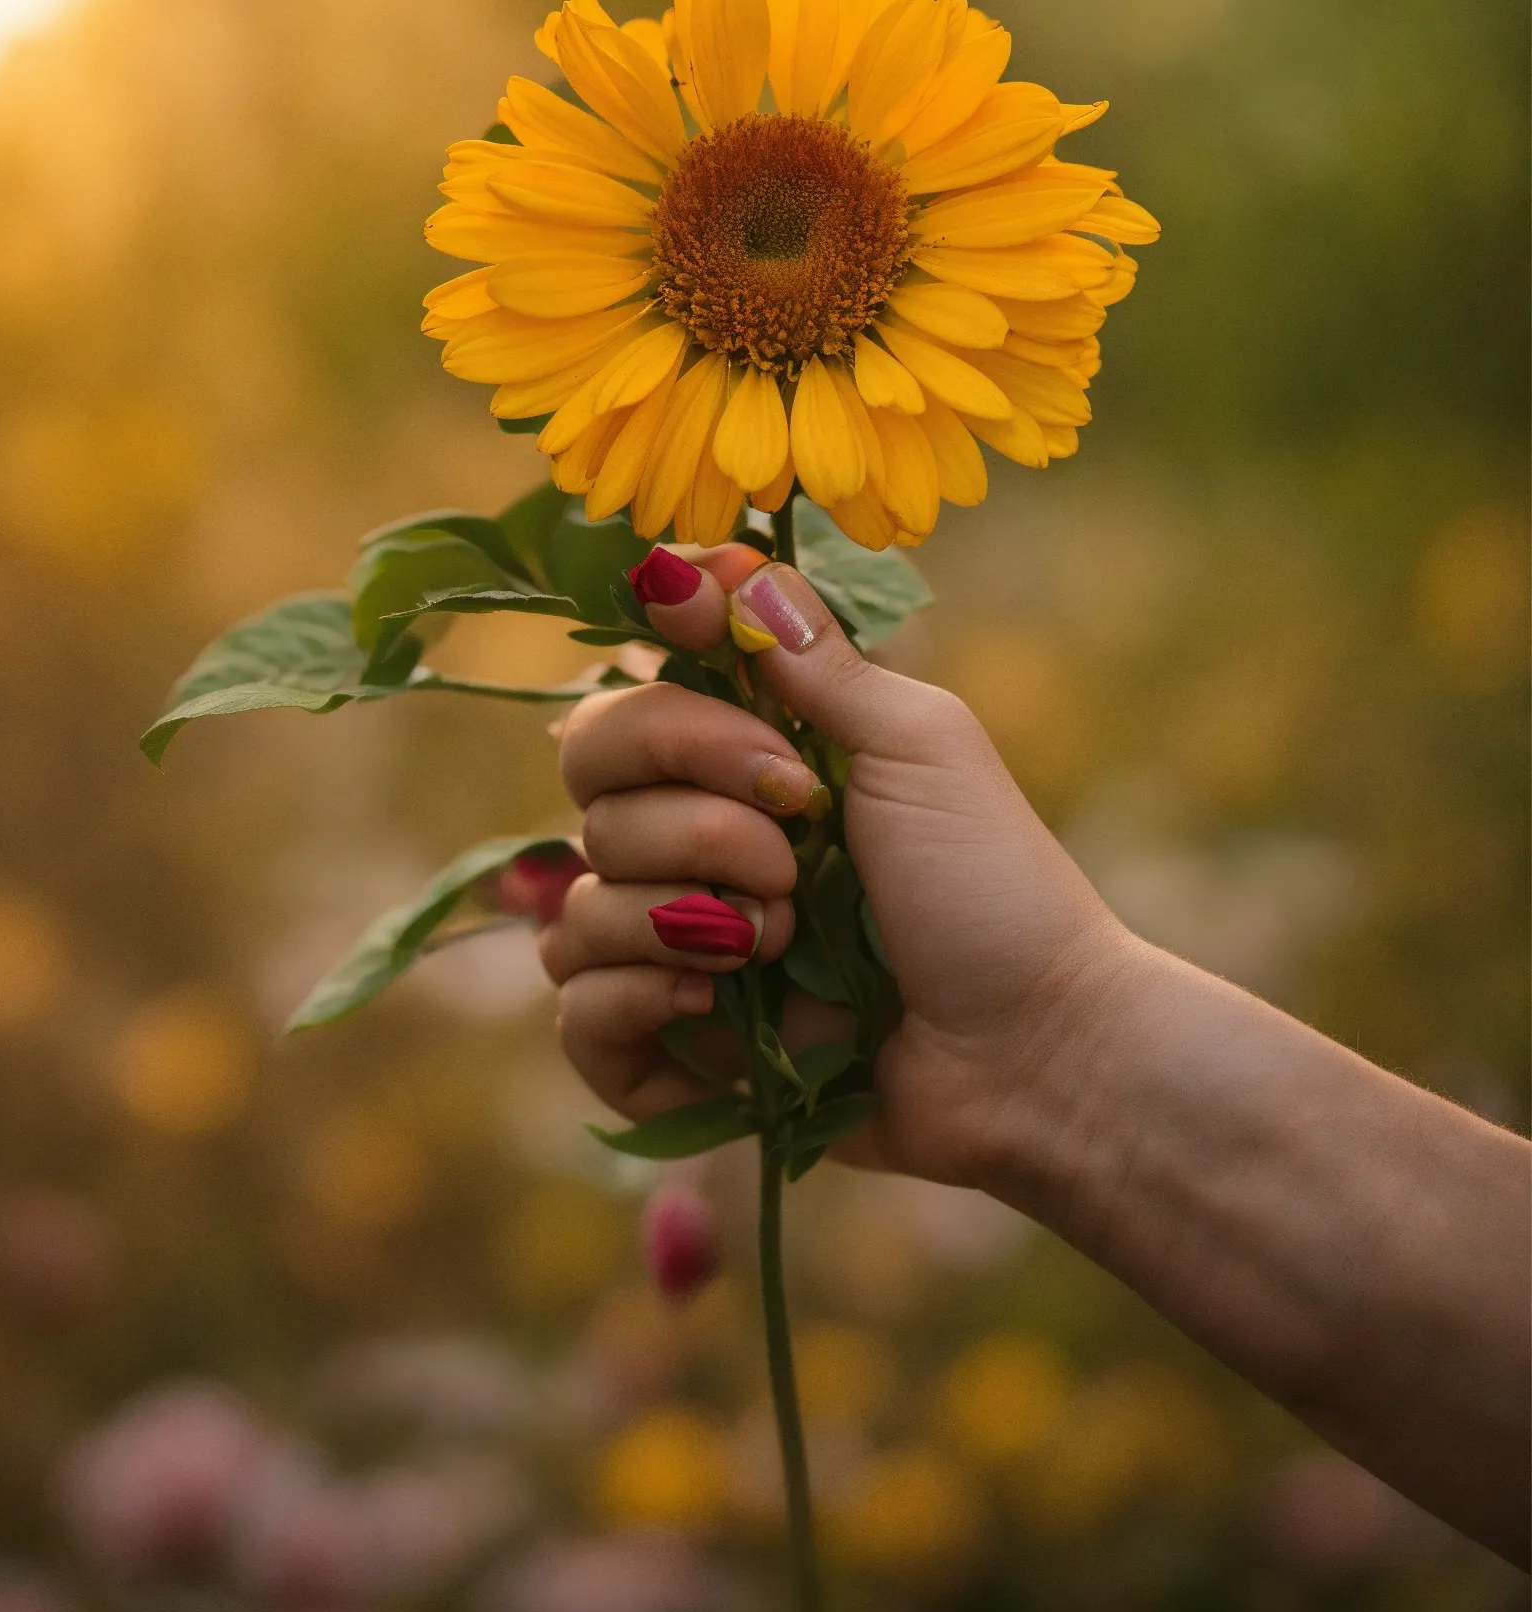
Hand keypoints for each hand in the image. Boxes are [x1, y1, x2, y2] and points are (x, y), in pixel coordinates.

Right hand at [541, 548, 1135, 1187]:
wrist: (1034, 1050)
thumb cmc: (994, 885)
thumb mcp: (917, 744)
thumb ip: (811, 658)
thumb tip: (714, 560)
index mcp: (748, 765)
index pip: (631, 696)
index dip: (663, 692)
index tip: (730, 680)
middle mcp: (697, 847)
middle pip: (590, 783)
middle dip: (689, 805)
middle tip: (795, 833)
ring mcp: (677, 948)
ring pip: (579, 895)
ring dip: (681, 907)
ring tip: (785, 937)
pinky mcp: (670, 1051)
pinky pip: (576, 1006)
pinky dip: (632, 993)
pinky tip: (710, 997)